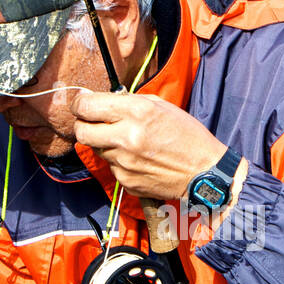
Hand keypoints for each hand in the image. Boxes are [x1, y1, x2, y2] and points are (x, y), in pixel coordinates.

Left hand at [69, 90, 227, 201]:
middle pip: (81, 132)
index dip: (80, 104)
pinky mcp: (126, 181)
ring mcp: (124, 162)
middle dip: (83, 125)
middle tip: (93, 123)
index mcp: (136, 112)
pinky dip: (119, 161)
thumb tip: (100, 101)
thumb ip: (128, 102)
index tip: (82, 104)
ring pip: (97, 149)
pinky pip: (111, 167)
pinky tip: (139, 159)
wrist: (204, 171)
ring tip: (129, 142)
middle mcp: (126, 137)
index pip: (87, 107)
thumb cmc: (186, 135)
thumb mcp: (160, 106)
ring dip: (106, 143)